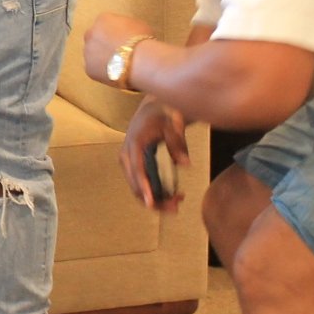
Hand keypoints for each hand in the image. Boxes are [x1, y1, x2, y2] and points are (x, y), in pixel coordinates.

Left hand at [83, 12, 155, 84]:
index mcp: (103, 19)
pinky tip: (115, 73)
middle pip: (94, 38)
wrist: (140, 61)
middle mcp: (91, 34)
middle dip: (103, 44)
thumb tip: (125, 33)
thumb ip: (126, 27)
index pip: (104, 24)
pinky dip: (103, 72)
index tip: (122, 40)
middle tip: (117, 52)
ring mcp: (88, 52)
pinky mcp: (89, 69)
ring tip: (118, 65)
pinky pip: (95, 69)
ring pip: (93, 55)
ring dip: (102, 58)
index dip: (114, 33)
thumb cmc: (142, 40)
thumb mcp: (137, 25)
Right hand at [120, 96, 188, 211]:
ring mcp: (129, 162)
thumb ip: (178, 143)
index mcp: (134, 144)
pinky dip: (156, 193)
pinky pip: (142, 184)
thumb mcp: (173, 124)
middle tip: (176, 206)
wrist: (154, 107)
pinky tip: (174, 194)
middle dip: (155, 200)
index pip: (137, 170)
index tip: (151, 204)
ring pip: (138, 189)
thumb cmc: (164, 112)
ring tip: (178, 202)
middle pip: (136, 185)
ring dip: (157, 200)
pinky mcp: (135, 166)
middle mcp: (127, 155)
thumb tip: (186, 165)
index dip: (144, 188)